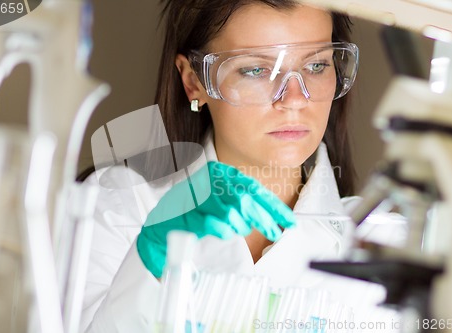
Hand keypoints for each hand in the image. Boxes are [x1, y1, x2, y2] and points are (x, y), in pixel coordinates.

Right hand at [136, 161, 295, 277]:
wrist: (162, 225)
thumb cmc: (194, 212)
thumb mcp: (222, 202)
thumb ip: (244, 204)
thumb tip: (272, 217)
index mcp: (220, 173)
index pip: (253, 188)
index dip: (273, 206)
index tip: (289, 221)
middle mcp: (209, 180)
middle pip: (246, 200)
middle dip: (264, 219)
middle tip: (275, 233)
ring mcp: (197, 196)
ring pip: (233, 212)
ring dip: (241, 226)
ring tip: (239, 230)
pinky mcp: (188, 214)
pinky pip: (216, 224)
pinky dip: (224, 231)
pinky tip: (224, 232)